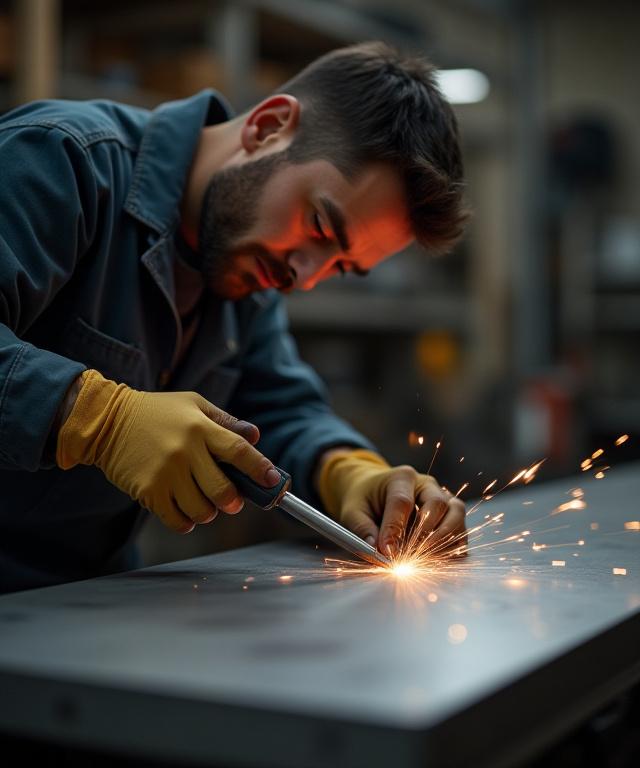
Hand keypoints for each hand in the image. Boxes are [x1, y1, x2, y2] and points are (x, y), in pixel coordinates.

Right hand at [56, 370, 279, 532]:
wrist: (106, 421)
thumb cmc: (156, 412)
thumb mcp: (193, 405)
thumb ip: (225, 421)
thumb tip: (255, 436)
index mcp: (200, 426)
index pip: (239, 451)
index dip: (260, 468)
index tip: (272, 480)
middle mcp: (185, 450)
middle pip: (223, 490)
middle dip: (234, 501)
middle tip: (232, 501)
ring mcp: (165, 473)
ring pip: (202, 510)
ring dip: (209, 512)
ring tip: (203, 502)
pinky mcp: (148, 490)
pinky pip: (177, 520)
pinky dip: (186, 522)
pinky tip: (184, 510)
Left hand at [317, 449, 465, 557]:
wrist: (375, 492)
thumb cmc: (365, 499)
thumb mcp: (352, 511)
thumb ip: (362, 529)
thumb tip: (375, 551)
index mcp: (401, 478)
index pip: (402, 502)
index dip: (395, 529)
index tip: (387, 552)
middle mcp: (426, 485)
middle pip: (437, 504)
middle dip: (425, 534)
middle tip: (410, 557)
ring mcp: (442, 498)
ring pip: (456, 515)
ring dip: (444, 541)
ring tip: (425, 560)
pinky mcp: (450, 515)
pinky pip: (460, 530)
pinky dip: (453, 547)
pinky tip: (438, 561)